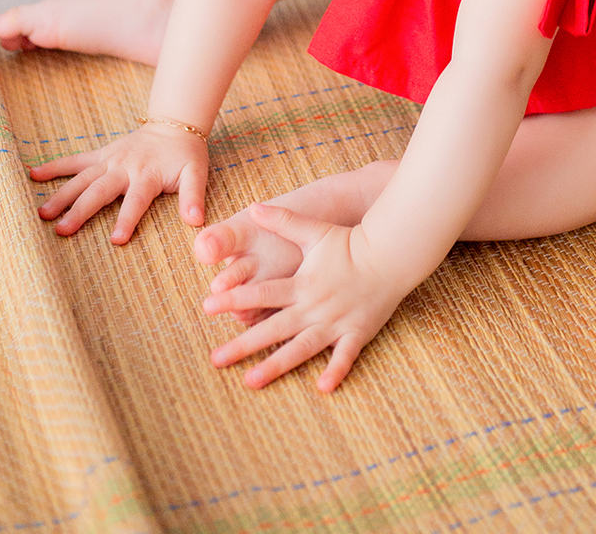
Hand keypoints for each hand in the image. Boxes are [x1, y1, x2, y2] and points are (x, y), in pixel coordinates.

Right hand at [30, 126, 207, 243]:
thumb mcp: (196, 172)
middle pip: (100, 191)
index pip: (136, 200)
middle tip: (61, 230)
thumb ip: (193, 195)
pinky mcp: (101, 154)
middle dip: (80, 211)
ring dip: (62, 194)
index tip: (116, 239)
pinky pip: (75, 161)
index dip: (127, 219)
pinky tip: (33, 175)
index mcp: (147, 175)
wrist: (174, 124)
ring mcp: (109, 159)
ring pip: (82, 178)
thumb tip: (195, 221)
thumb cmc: (185, 154)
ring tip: (42, 213)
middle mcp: (124, 167)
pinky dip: (54, 166)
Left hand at [202, 204, 406, 391]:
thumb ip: (283, 220)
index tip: (207, 307)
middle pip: (273, 328)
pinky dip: (335, 371)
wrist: (388, 254)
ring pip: (301, 348)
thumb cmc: (349, 242)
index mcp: (302, 283)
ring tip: (250, 381)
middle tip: (215, 359)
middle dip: (243, 344)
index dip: (234, 299)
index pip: (261, 293)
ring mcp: (335, 322)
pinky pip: (345, 356)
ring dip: (275, 366)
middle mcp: (314, 306)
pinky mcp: (356, 333)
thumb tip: (253, 206)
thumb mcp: (314, 229)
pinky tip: (322, 388)